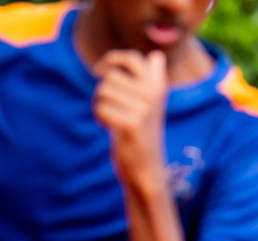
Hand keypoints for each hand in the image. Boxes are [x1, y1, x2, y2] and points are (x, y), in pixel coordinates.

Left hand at [92, 50, 167, 189]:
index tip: (100, 70)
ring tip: (111, 118)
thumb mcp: (152, 105)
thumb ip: (154, 79)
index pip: (132, 59)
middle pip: (110, 76)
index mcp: (158, 87)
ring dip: (99, 104)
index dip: (112, 59)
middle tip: (109, 108)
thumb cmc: (144, 133)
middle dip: (102, 91)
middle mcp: (153, 95)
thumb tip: (156, 56)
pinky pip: (101, 108)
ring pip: (103, 91)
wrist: (146, 167)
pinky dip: (99, 117)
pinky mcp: (131, 124)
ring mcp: (143, 109)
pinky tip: (109, 127)